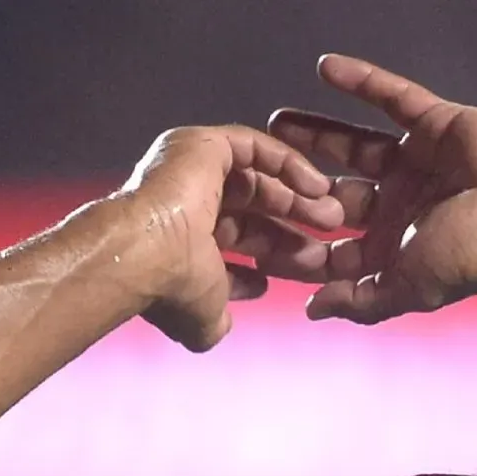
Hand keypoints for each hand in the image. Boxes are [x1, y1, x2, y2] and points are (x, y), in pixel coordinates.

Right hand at [111, 125, 346, 351]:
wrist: (144, 253)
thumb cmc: (171, 287)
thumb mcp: (203, 315)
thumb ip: (215, 322)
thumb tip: (221, 329)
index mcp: (183, 239)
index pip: (236, 245)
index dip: (271, 261)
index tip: (303, 275)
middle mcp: (186, 202)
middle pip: (254, 213)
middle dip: (293, 232)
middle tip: (329, 246)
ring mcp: (192, 171)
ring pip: (258, 180)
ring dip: (298, 199)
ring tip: (333, 218)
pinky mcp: (203, 145)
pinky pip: (255, 147)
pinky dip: (288, 164)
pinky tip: (318, 187)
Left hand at [264, 54, 476, 324]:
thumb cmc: (474, 257)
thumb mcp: (408, 287)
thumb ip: (360, 300)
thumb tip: (310, 311)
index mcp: (395, 244)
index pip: (334, 244)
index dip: (297, 242)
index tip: (255, 236)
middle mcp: (402, 203)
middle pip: (336, 191)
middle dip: (297, 185)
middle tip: (256, 171)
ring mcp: (417, 161)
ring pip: (355, 144)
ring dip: (316, 133)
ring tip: (275, 123)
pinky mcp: (435, 123)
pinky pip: (393, 97)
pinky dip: (361, 81)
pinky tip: (325, 67)